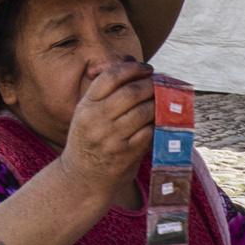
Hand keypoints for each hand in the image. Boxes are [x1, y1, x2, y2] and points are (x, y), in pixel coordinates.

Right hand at [57, 59, 154, 204]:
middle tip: (160, 84)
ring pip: (143, 112)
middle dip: (150, 85)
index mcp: (86, 106)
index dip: (132, 68)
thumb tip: (131, 65)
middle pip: (131, 92)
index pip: (111, 77)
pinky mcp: (125, 154)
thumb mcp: (86, 115)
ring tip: (163, 101)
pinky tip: (160, 121)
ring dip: (158, 104)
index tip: (146, 68)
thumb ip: (105, 94)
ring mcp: (111, 138)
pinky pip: (148, 133)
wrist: (81, 180)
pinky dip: (157, 124)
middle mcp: (96, 120)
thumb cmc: (88, 143)